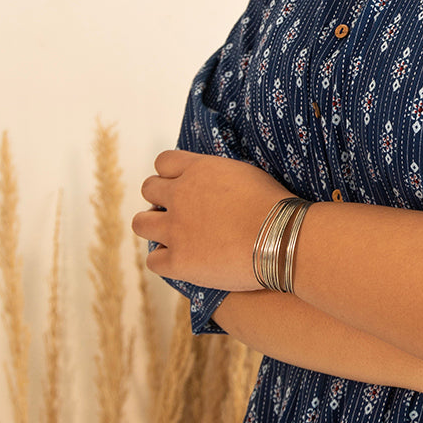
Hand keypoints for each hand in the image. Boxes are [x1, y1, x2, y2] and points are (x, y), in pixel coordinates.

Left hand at [132, 151, 292, 290]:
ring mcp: (175, 229)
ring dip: (154, 227)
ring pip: (141, 223)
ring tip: (173, 235)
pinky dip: (165, 259)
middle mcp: (179, 195)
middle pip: (148, 189)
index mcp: (197, 170)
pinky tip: (182, 260)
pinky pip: (153, 260)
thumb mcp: (245, 174)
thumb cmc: (274, 206)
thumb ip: (218, 174)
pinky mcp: (178, 261)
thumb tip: (210, 180)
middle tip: (179, 211)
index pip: (164, 162)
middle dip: (160, 198)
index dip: (171, 174)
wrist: (281, 239)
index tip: (181, 184)